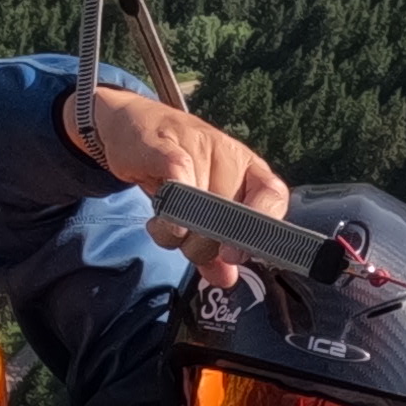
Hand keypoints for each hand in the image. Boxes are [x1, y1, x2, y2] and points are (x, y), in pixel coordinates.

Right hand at [62, 79, 287, 280]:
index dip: (262, 226)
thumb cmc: (171, 169)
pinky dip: (170, 210)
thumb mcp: (196, 208)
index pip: (274, 196)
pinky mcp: (167, 147)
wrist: (132, 125)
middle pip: (228, 218)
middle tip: (184, 240)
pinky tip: (161, 217)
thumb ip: (211, 247)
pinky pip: (178, 183)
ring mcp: (200, 148)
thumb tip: (226, 280)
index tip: (234, 255)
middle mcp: (230, 157)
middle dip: (202, 244)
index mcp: (247, 170)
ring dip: (177, 232)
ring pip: (199, 209)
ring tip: (165, 224)